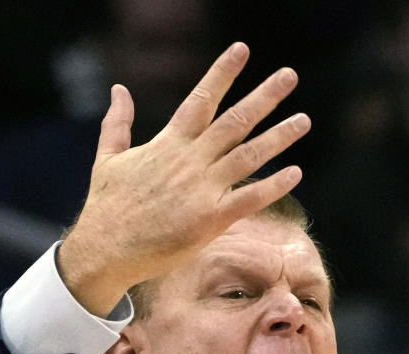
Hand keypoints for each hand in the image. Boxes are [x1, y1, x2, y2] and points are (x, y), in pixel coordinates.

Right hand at [58, 41, 309, 315]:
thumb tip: (118, 88)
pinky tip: (295, 173)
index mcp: (168, 143)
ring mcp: (201, 191)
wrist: (104, 248)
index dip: (222, 73)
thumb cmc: (106, 206)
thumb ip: (117, 121)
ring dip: (278, 137)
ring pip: (248, 156)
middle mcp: (189, 161)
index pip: (201, 99)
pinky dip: (272, 187)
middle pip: (234, 121)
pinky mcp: (208, 221)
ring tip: (304, 120)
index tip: (242, 50)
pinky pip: (248, 200)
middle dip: (264, 97)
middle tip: (290, 76)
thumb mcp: (108, 156)